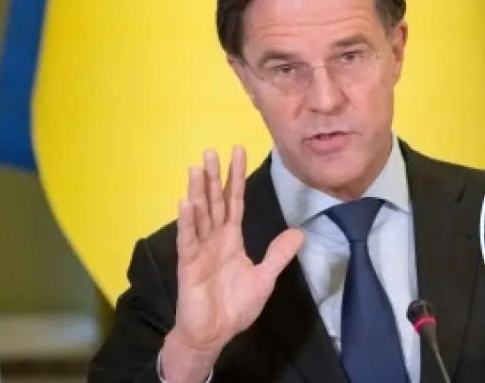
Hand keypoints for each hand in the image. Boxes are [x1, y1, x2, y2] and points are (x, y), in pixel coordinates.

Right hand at [161, 146, 303, 381]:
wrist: (213, 334)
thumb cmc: (234, 307)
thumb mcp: (264, 278)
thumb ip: (278, 255)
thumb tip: (299, 233)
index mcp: (231, 239)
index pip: (234, 202)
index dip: (236, 178)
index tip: (237, 152)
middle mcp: (214, 238)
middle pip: (214, 202)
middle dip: (213, 176)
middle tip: (210, 150)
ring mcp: (200, 249)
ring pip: (199, 215)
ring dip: (197, 191)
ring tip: (196, 168)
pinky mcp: (189, 264)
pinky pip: (188, 239)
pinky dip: (187, 221)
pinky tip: (185, 202)